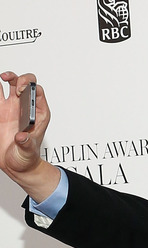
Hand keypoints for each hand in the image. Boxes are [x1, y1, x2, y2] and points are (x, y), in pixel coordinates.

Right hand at [0, 71, 58, 201]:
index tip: (20, 91)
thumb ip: (26, 143)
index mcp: (38, 114)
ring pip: (9, 86)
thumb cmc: (27, 157)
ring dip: (6, 78)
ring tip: (1, 77)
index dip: (30, 87)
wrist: (16, 165)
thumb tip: (21, 137)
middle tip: (10, 82)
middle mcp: (24, 108)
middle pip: (24, 84)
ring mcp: (11, 108)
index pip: (37, 92)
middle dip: (18, 78)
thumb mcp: (28, 151)